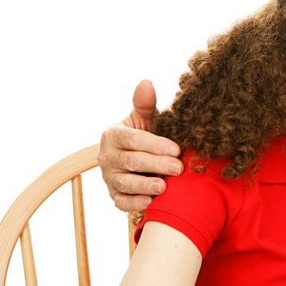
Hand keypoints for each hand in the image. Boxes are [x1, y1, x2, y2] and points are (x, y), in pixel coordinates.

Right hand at [97, 80, 182, 211]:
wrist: (138, 158)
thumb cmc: (146, 134)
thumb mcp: (146, 118)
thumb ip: (145, 104)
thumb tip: (146, 82)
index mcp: (113, 134)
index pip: (132, 139)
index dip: (154, 144)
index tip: (176, 148)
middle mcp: (107, 157)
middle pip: (131, 161)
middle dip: (155, 164)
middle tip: (178, 168)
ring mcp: (109, 177)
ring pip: (124, 183)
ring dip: (144, 185)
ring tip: (163, 187)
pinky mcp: (114, 195)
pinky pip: (120, 202)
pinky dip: (134, 203)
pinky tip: (150, 202)